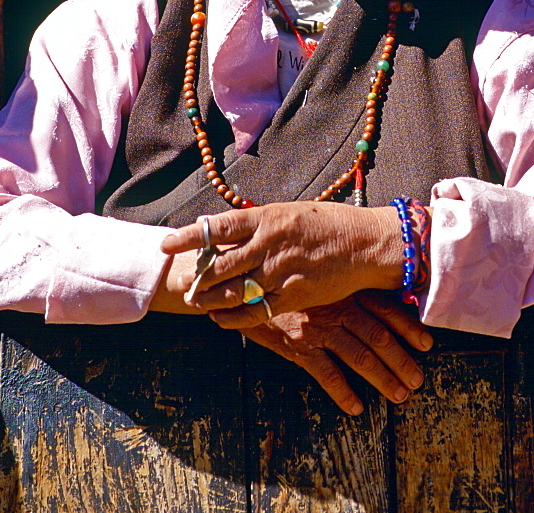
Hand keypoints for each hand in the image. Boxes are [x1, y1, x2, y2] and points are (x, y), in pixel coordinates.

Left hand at [160, 201, 403, 326]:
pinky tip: (221, 319)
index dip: (189, 236)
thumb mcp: (290, 213)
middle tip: (180, 281)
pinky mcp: (293, 294)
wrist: (366, 244)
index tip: (167, 243)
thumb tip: (226, 231)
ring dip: (210, 297)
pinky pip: (256, 310)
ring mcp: (281, 271)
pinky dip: (235, 317)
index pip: (219, 226)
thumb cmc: (327, 224)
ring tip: (194, 300)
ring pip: (234, 289)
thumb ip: (260, 224)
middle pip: (221, 263)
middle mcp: (270, 244)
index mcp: (268, 218)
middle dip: (196, 274)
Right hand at [242, 291, 433, 414]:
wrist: (245, 286)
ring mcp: (319, 328)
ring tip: (398, 396)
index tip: (427, 344)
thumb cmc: (284, 280)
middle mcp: (337, 308)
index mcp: (345, 290)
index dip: (408, 327)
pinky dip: (343, 392)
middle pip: (378, 336)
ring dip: (382, 378)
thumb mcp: (318, 276)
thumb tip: (372, 291)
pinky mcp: (299, 346)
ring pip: (359, 356)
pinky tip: (355, 407)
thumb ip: (342, 284)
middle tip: (417, 381)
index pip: (385, 309)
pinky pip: (326, 373)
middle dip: (401, 360)